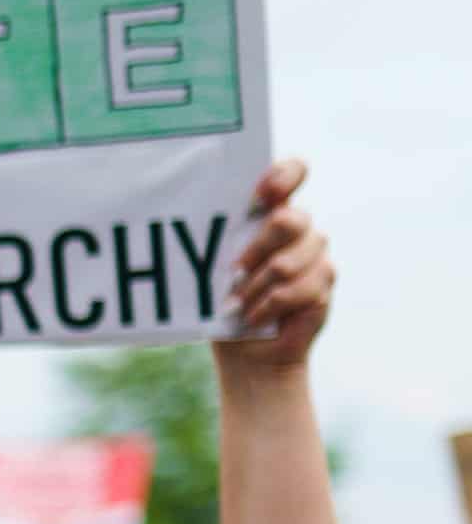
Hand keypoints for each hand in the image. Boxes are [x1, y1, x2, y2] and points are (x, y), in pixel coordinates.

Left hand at [216, 158, 329, 378]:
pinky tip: (254, 316)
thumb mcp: (214, 269)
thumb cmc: (225, 304)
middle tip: (232, 272)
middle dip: (256, 249)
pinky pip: (300, 288)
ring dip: (256, 287)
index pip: (293, 172)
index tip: (262, 194)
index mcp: (269, 213)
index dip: (284, 176)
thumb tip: (199, 228)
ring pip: (290, 261)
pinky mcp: (324, 283)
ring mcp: (315, 255)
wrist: (247, 351)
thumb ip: (219, 243)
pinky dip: (269, 305)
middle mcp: (297, 229)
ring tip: (237, 305)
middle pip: (289, 220)